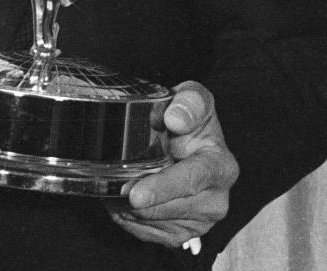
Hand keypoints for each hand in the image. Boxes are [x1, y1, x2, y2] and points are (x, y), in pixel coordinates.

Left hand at [107, 81, 238, 248]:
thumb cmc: (186, 117)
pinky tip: (124, 198)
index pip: (192, 180)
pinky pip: (148, 233)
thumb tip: (175, 119)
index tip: (135, 194)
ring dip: (129, 208)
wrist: (188, 141)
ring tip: (117, 183)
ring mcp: (202, 220)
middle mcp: (217, 198)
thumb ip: (189, 101)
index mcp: (221, 166)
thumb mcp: (193, 98)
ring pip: (153, 222)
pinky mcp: (184, 233)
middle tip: (111, 185)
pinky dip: (129, 219)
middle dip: (136, 200)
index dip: (162, 188)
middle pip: (167, 207)